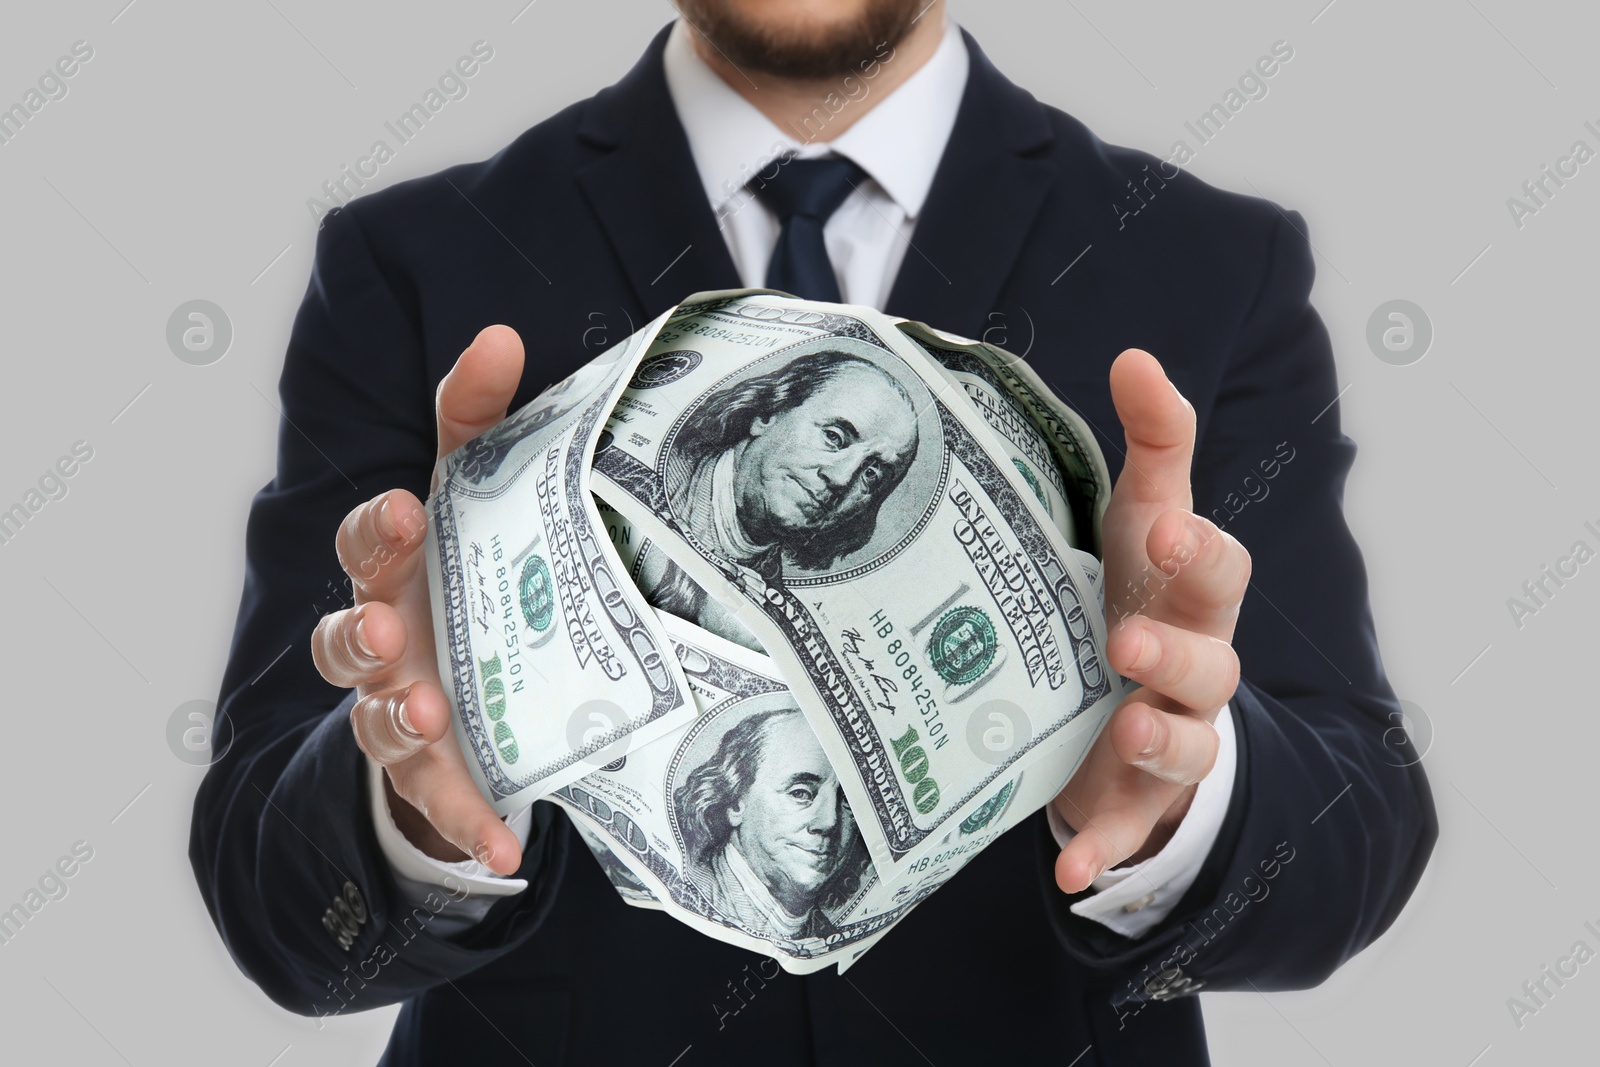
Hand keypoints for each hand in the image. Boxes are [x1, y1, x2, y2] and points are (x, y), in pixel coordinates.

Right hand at [311, 326, 526, 874]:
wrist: (465, 684)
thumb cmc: (465, 575)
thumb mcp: (477, 495)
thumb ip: (480, 422)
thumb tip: (498, 335)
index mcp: (395, 569)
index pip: (366, 544)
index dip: (377, 529)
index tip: (408, 507)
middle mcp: (384, 642)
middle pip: (345, 638)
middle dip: (359, 630)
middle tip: (389, 622)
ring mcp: (400, 712)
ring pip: (374, 721)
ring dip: (394, 720)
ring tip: (425, 714)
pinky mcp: (437, 777)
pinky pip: (445, 804)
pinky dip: (470, 826)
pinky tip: (506, 849)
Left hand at [1051, 349, 1250, 892]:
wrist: (1124, 697)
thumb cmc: (1133, 588)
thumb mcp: (1137, 516)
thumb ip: (1152, 443)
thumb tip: (1136, 354)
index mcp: (1189, 592)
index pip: (1215, 564)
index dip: (1196, 545)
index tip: (1162, 524)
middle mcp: (1192, 666)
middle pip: (1210, 658)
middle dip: (1175, 648)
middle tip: (1127, 637)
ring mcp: (1167, 737)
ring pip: (1184, 743)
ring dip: (1157, 738)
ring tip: (1120, 726)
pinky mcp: (1133, 801)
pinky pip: (1127, 831)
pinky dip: (1104, 852)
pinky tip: (1069, 874)